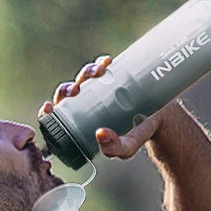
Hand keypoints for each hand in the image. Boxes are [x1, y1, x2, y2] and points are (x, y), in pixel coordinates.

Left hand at [38, 55, 171, 159]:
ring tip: (98, 73)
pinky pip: (100, 66)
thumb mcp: (127, 147)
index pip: (58, 117)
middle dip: (66, 89)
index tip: (48, 107)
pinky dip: (100, 62)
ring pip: (83, 78)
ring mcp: (99, 88)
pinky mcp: (112, 75)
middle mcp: (87, 103)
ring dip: (85, 73)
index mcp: (82, 122)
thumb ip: (116, 148)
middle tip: (76, 91)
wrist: (163, 119)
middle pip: (68, 94)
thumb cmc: (138, 135)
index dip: (48, 113)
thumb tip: (100, 134)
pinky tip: (106, 61)